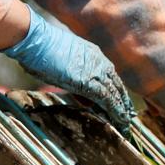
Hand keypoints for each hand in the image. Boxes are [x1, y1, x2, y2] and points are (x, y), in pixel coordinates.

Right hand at [1, 5, 134, 130]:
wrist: (36, 40)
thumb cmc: (40, 50)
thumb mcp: (61, 61)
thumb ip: (71, 72)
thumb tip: (74, 84)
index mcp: (93, 54)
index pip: (110, 75)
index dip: (116, 90)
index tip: (121, 101)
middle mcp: (98, 61)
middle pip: (116, 84)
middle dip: (123, 101)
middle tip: (128, 116)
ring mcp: (94, 70)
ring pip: (114, 92)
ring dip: (121, 109)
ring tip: (125, 123)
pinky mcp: (88, 82)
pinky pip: (106, 98)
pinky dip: (114, 110)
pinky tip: (119, 120)